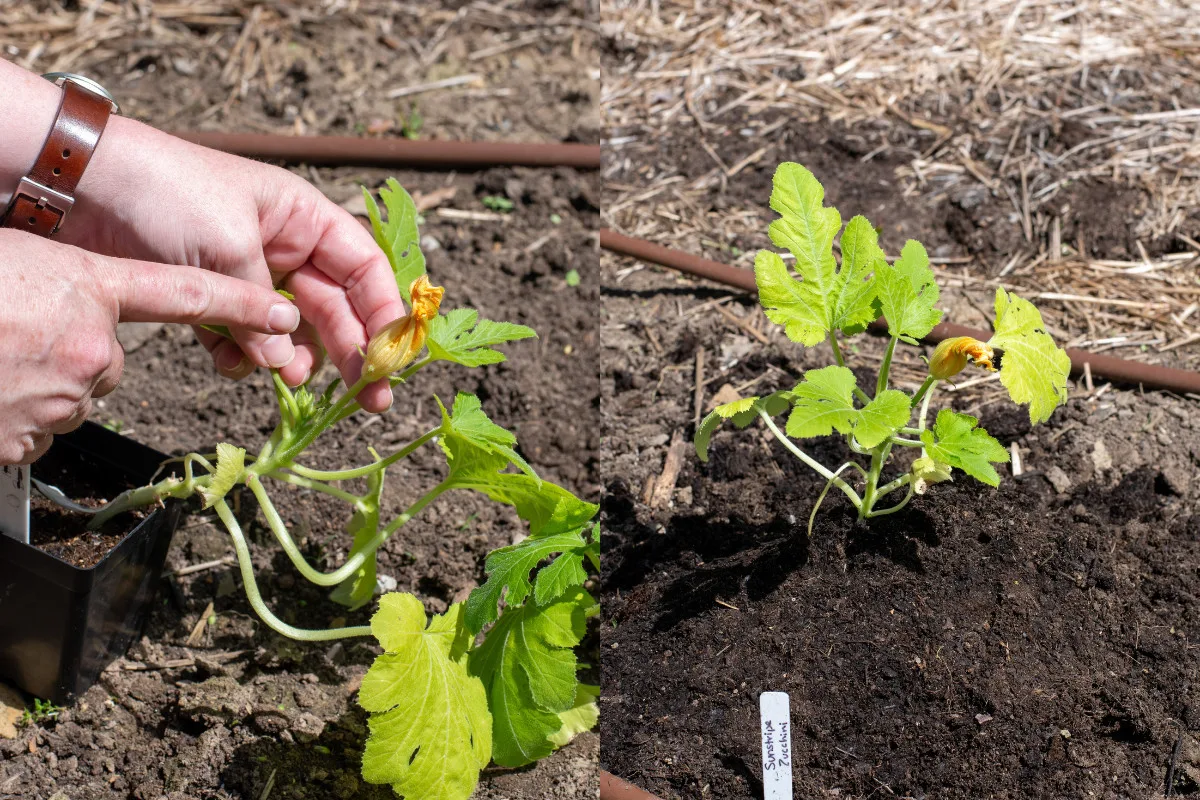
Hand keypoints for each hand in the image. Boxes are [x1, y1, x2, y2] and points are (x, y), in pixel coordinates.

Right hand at [0, 230, 298, 464]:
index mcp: (85, 287)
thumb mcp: (15, 262)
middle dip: (74, 355)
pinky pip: (38, 432)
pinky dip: (15, 418)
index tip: (284, 311)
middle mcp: (88, 346)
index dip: (240, 303)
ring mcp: (59, 397)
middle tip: (13, 336)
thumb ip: (62, 287)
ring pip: (74, 398)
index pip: (183, 293)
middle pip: (108, 361)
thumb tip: (82, 315)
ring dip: (39, 387)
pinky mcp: (29, 440)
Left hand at [62, 117, 404, 412]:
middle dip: (352, 352)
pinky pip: (243, 340)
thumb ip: (263, 309)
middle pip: (336, 309)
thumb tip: (285, 366)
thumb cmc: (167, 193)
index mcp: (305, 219)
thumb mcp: (230, 246)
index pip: (365, 270)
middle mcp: (286, 249)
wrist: (81, 185)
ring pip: (290, 333)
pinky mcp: (211, 301)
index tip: (395, 356)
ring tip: (287, 381)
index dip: (386, 313)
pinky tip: (230, 363)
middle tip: (369, 399)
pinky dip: (242, 357)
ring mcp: (250, 277)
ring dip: (292, 360)